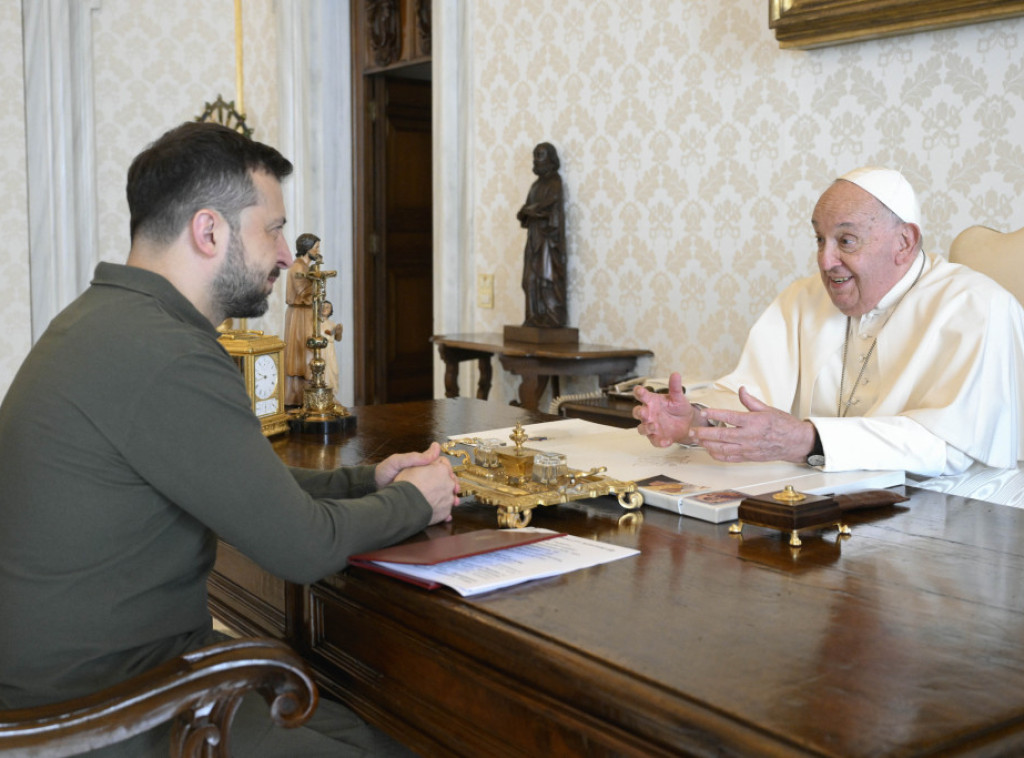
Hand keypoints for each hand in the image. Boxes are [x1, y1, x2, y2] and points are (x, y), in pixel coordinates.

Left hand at [376, 443, 459, 524]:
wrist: (373, 488)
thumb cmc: (384, 471)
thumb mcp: (398, 461)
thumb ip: (416, 457)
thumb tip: (436, 447)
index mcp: (422, 465)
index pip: (442, 466)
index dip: (449, 472)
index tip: (452, 479)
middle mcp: (424, 477)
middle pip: (444, 481)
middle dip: (453, 487)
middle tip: (455, 494)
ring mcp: (422, 489)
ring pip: (441, 493)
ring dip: (449, 499)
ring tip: (453, 505)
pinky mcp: (419, 500)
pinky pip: (432, 504)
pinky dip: (440, 510)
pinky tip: (445, 516)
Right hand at [632, 372, 700, 446]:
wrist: (688, 423)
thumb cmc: (678, 408)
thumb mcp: (678, 397)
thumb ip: (675, 387)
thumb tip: (675, 374)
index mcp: (652, 401)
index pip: (641, 395)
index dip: (638, 392)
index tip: (638, 390)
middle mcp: (649, 414)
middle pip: (637, 413)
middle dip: (638, 412)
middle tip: (643, 410)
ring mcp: (651, 426)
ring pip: (641, 429)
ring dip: (646, 428)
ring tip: (654, 426)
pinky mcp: (657, 437)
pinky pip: (655, 441)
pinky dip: (660, 442)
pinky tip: (667, 441)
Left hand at [690, 387, 815, 463]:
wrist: (796, 443)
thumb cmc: (784, 426)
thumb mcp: (768, 409)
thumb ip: (750, 401)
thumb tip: (741, 390)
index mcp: (753, 422)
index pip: (730, 417)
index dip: (715, 414)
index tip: (704, 412)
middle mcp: (749, 436)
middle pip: (722, 435)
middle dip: (704, 433)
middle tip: (692, 431)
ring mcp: (748, 448)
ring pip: (723, 448)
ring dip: (708, 445)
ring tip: (697, 440)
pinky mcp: (749, 457)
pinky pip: (730, 458)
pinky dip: (718, 455)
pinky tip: (710, 451)